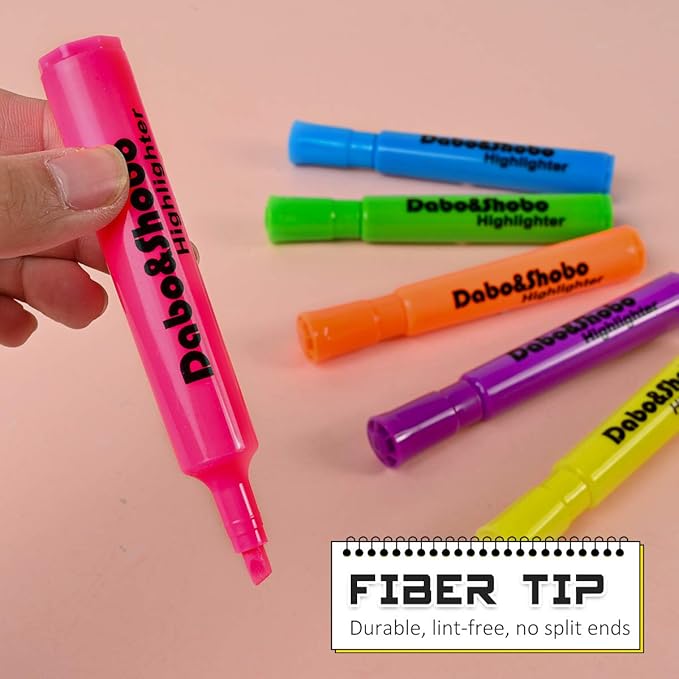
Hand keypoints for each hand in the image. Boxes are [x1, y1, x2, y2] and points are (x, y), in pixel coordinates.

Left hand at [0, 88, 128, 346]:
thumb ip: (20, 194)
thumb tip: (112, 178)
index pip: (64, 132)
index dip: (119, 170)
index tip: (158, 215)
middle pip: (63, 203)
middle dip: (102, 243)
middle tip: (139, 276)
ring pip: (38, 254)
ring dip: (67, 288)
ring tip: (75, 307)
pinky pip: (3, 298)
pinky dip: (19, 318)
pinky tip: (16, 327)